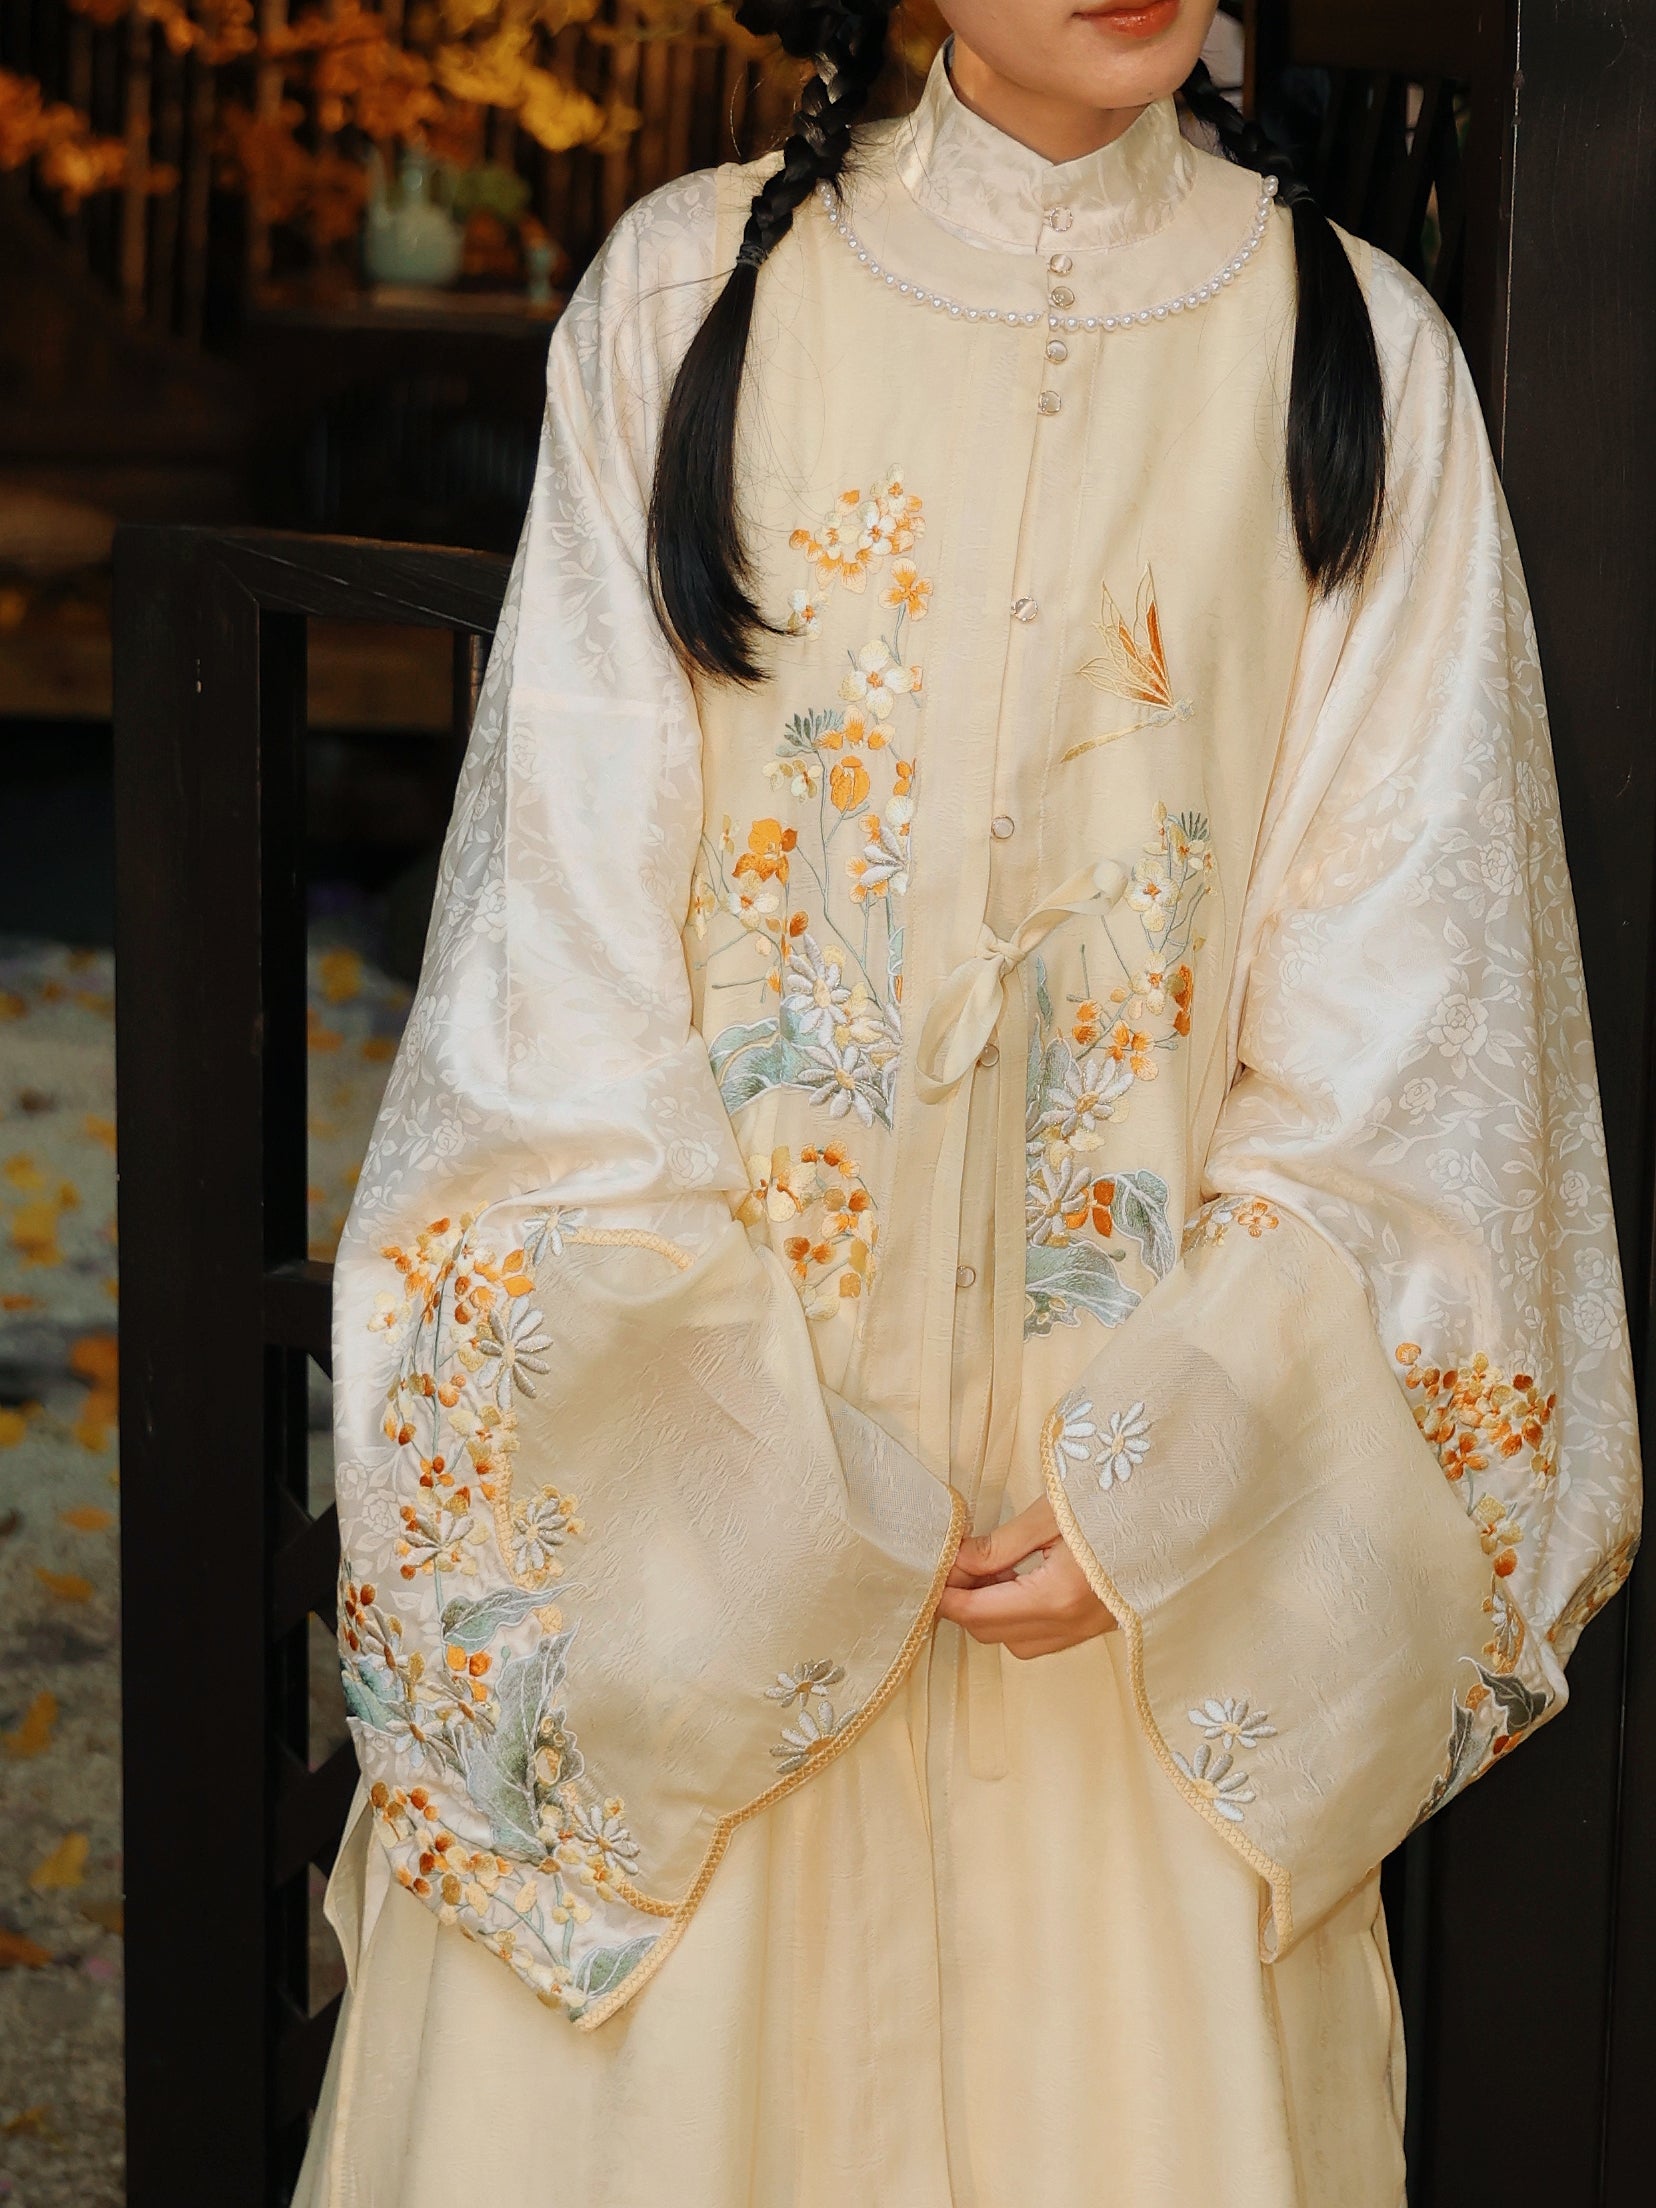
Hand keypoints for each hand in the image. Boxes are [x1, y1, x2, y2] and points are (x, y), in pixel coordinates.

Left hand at [937, 1495, 1115, 1659]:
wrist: (1175, 1515)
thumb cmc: (1114, 1504)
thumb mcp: (1050, 1514)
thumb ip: (1000, 1545)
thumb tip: (957, 1561)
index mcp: (1056, 1597)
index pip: (979, 1613)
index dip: (946, 1596)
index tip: (929, 1573)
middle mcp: (1070, 1625)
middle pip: (992, 1634)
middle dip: (964, 1605)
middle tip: (953, 1565)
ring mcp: (1086, 1632)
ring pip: (1016, 1642)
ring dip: (991, 1615)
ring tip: (986, 1571)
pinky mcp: (1096, 1628)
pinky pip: (1042, 1638)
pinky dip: (1018, 1618)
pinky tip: (1015, 1582)